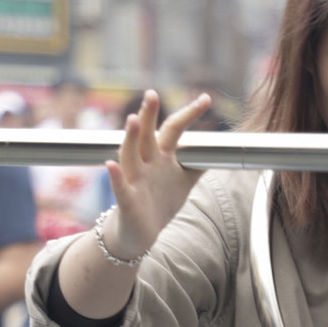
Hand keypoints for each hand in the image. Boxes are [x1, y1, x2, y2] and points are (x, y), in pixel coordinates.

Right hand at [102, 90, 211, 258]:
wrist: (139, 232)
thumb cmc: (160, 202)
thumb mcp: (183, 182)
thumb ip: (196, 164)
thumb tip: (218, 151)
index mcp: (161, 157)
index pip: (174, 129)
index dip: (189, 114)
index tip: (206, 98)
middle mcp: (146, 164)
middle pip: (147, 135)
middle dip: (149, 115)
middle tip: (152, 94)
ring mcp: (135, 180)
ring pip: (130, 156)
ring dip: (131, 138)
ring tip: (133, 119)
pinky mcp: (127, 201)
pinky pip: (120, 187)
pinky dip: (115, 176)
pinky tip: (109, 164)